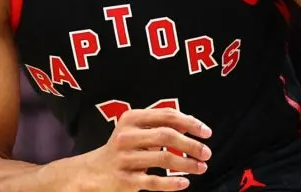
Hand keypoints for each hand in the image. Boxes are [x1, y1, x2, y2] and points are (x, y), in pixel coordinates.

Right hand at [81, 107, 212, 190]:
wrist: (93, 171)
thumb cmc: (123, 148)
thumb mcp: (135, 129)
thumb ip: (159, 124)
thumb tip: (193, 125)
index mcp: (131, 119)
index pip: (166, 116)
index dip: (190, 123)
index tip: (206, 132)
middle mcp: (126, 136)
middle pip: (166, 136)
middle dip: (191, 145)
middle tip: (207, 153)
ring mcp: (125, 159)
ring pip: (163, 159)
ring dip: (187, 164)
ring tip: (201, 167)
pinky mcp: (125, 180)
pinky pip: (153, 182)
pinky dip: (172, 183)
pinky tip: (184, 183)